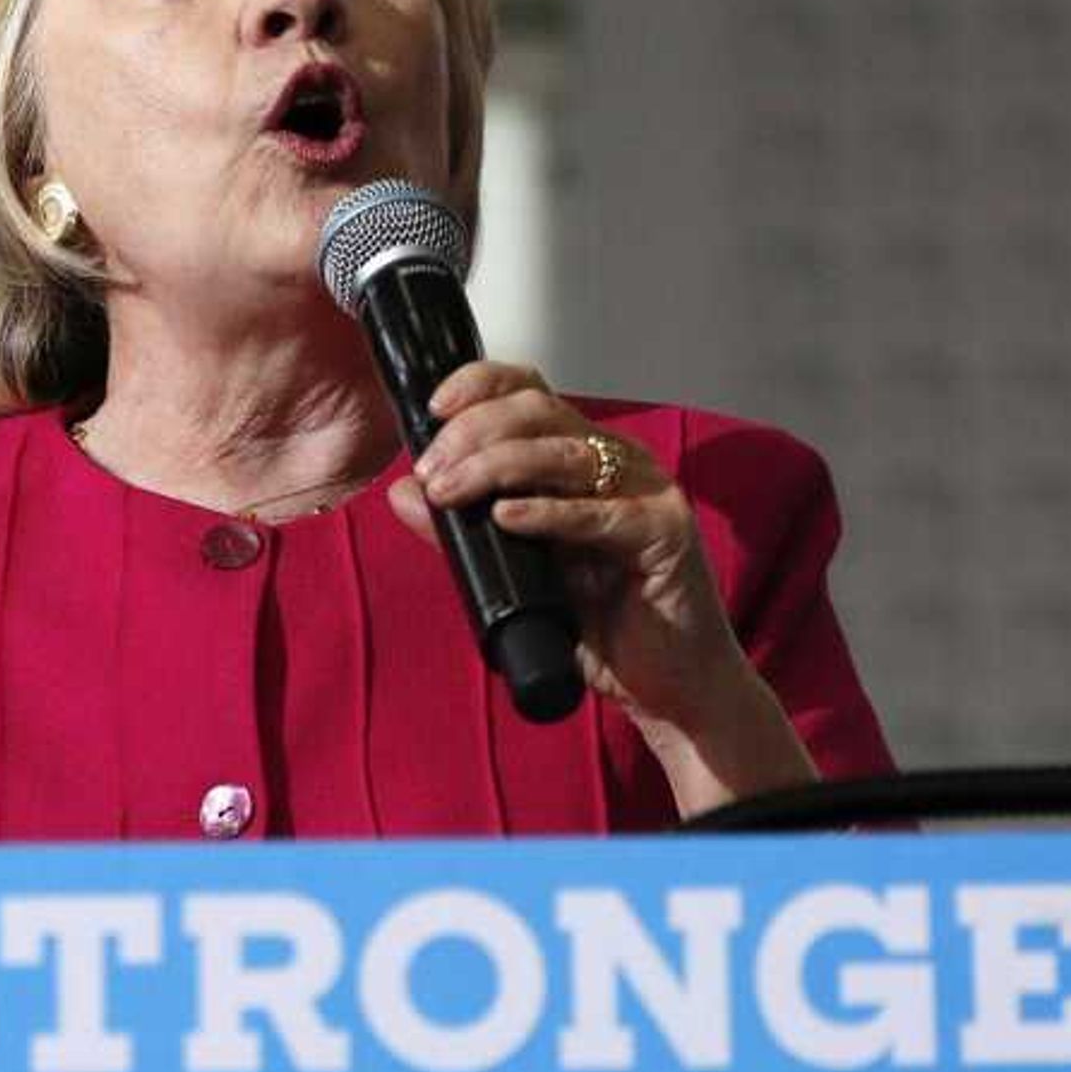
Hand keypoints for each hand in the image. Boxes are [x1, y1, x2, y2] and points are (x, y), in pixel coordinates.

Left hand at [387, 360, 757, 727]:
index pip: (530, 395)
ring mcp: (647, 492)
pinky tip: (507, 518)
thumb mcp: (516, 574)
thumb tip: (403, 493)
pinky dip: (548, 512)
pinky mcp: (665, 533)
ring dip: (496, 465)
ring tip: (451, 491)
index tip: (434, 409)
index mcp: (581, 460)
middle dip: (474, 433)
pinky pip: (600, 513)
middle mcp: (616, 463)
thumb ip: (463, 534)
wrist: (667, 685)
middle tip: (433, 472)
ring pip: (564, 452)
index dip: (481, 386)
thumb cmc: (601, 626)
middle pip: (540, 412)